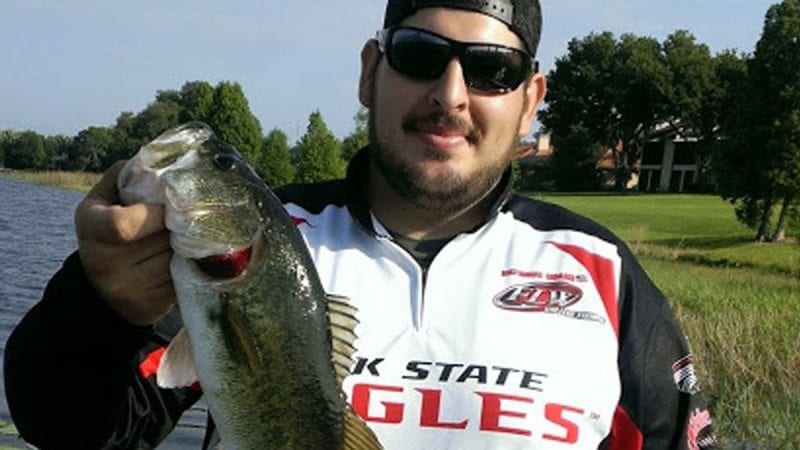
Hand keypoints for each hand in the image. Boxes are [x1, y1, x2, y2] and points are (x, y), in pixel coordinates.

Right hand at [75, 161, 174, 325]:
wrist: (101, 287)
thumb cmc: (109, 231)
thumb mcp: (105, 200)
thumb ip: (127, 177)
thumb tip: (159, 157)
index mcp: (91, 229)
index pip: (123, 225)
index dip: (155, 215)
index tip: (169, 208)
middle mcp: (103, 264)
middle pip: (162, 241)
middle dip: (181, 228)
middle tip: (189, 220)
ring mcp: (126, 289)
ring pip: (176, 260)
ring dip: (189, 248)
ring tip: (184, 240)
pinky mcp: (148, 307)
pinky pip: (183, 281)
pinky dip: (190, 268)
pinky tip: (184, 260)